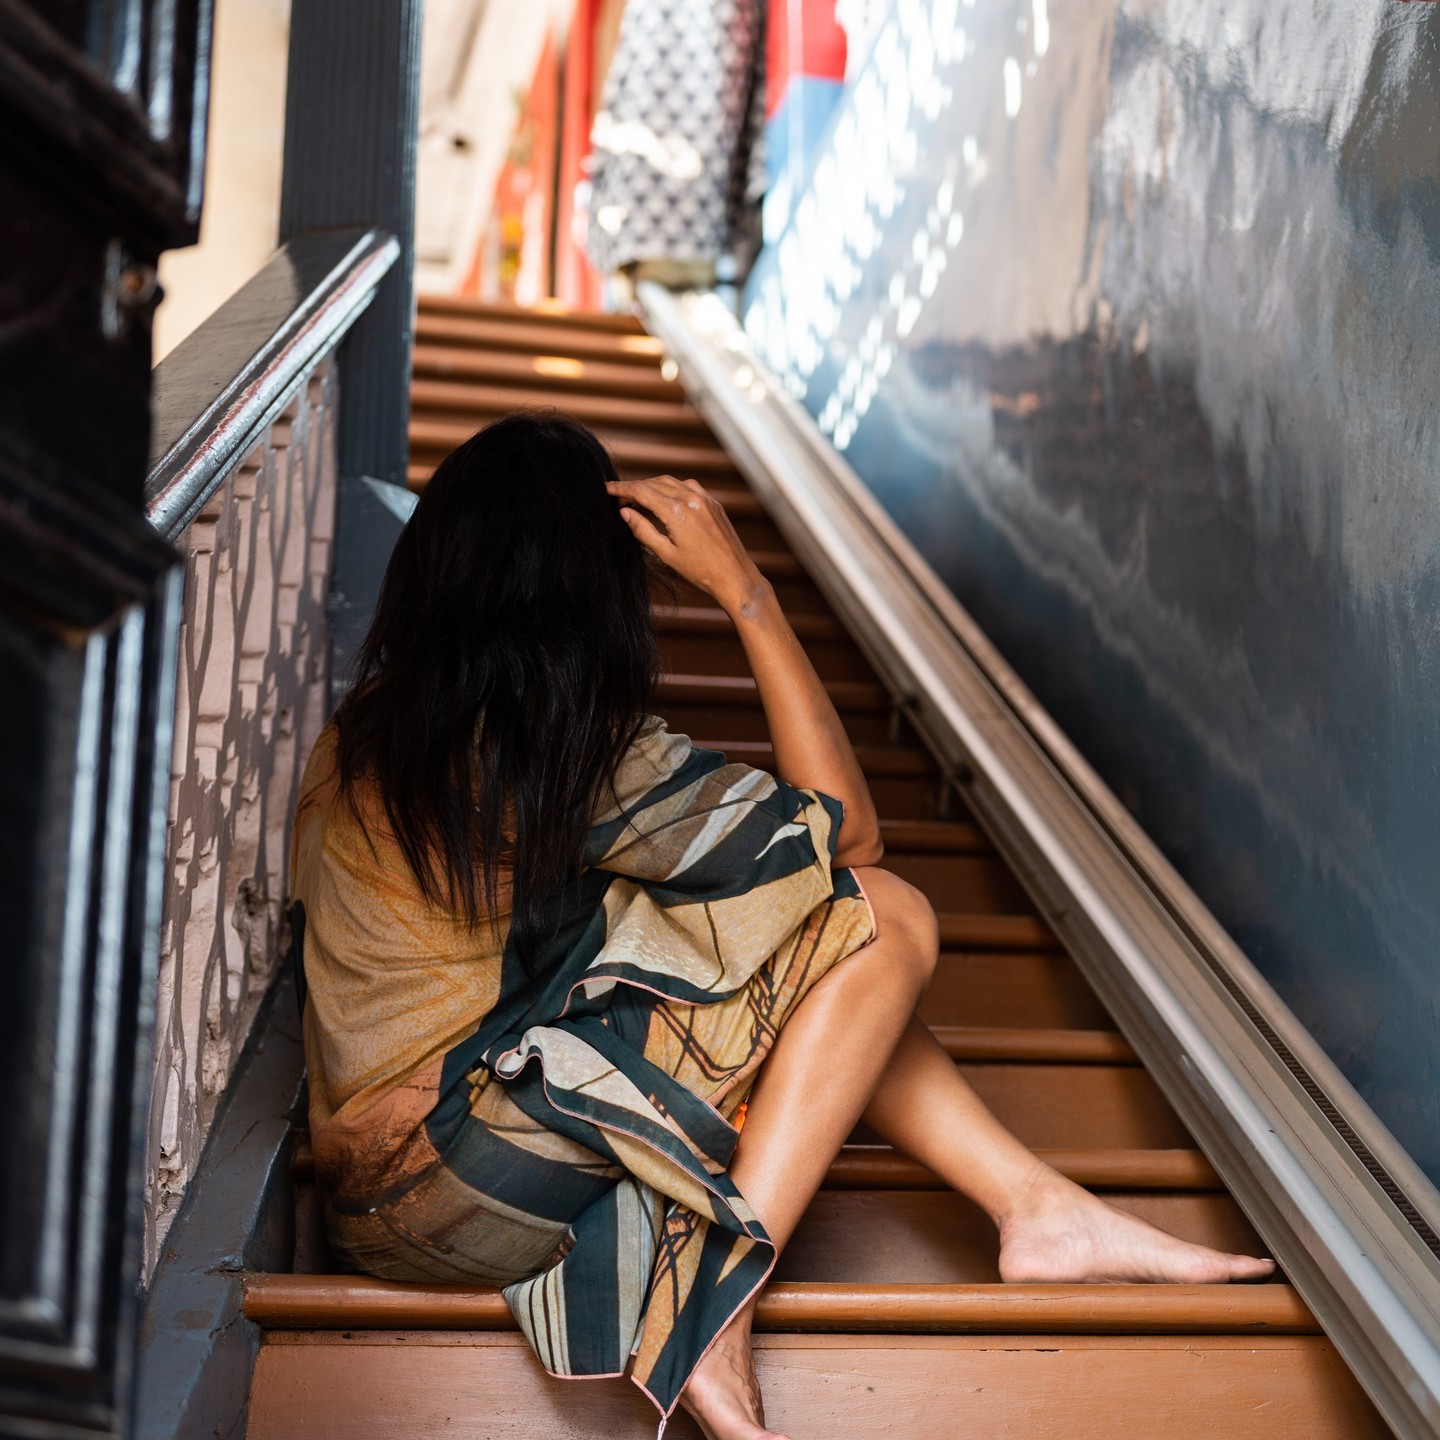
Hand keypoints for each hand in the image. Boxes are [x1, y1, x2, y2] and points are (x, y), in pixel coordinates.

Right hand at [607, 475, 768, 614]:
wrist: (734, 576)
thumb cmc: (701, 571)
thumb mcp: (666, 554)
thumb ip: (643, 530)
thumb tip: (625, 512)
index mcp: (677, 512)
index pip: (642, 492)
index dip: (622, 489)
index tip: (607, 489)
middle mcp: (692, 499)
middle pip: (655, 483)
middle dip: (635, 487)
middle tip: (619, 496)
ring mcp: (705, 499)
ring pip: (671, 482)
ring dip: (653, 485)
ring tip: (639, 497)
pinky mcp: (714, 504)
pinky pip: (688, 486)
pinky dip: (672, 488)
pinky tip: (665, 498)